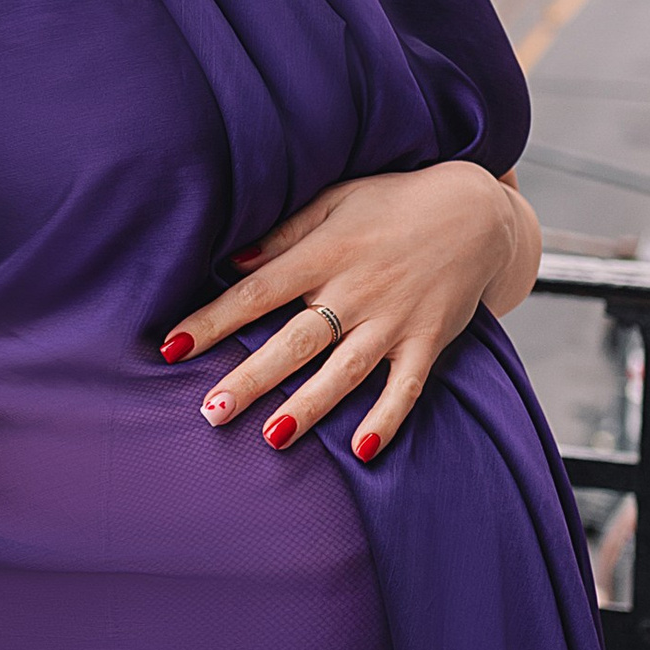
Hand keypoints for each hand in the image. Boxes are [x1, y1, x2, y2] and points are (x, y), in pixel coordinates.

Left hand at [159, 163, 526, 463]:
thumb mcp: (335, 200)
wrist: (476, 211)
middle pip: (295, 342)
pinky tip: (360, 450)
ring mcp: (394, 320)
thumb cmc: (394, 202)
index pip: (258, 292)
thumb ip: (284, 232)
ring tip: (271, 438)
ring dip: (308, 406)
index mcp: (325, 253)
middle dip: (252, 378)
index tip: (173, 347)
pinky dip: (386, 419)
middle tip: (211, 411)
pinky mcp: (428, 341)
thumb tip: (234, 260)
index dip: (214, 320)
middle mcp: (357, 290)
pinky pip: (406, 387)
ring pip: (345, 371)